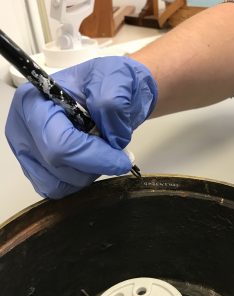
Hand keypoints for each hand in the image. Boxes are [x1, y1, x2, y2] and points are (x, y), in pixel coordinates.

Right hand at [5, 56, 157, 198]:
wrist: (110, 95)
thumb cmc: (108, 83)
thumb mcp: (117, 79)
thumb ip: (113, 104)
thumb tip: (111, 139)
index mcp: (35, 101)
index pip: (59, 144)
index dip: (94, 157)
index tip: (121, 160)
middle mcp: (23, 128)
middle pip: (58, 166)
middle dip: (94, 164)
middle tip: (112, 148)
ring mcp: (28, 151)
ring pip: (58, 183)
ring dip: (88, 172)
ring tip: (98, 149)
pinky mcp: (37, 169)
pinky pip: (56, 189)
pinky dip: (78, 180)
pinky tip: (89, 162)